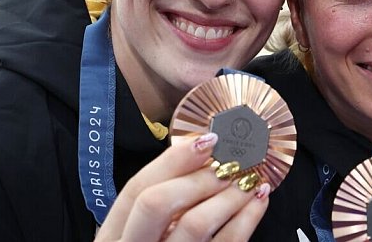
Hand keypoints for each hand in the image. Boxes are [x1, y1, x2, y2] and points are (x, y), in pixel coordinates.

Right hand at [95, 133, 270, 240]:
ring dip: (227, 196)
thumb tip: (197, 157)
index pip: (135, 191)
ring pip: (193, 225)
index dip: (172, 161)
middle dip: (198, 177)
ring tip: (249, 180)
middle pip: (155, 204)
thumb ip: (159, 208)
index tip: (206, 140)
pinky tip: (259, 202)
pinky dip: (247, 219)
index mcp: (112, 238)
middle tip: (230, 162)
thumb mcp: (141, 236)